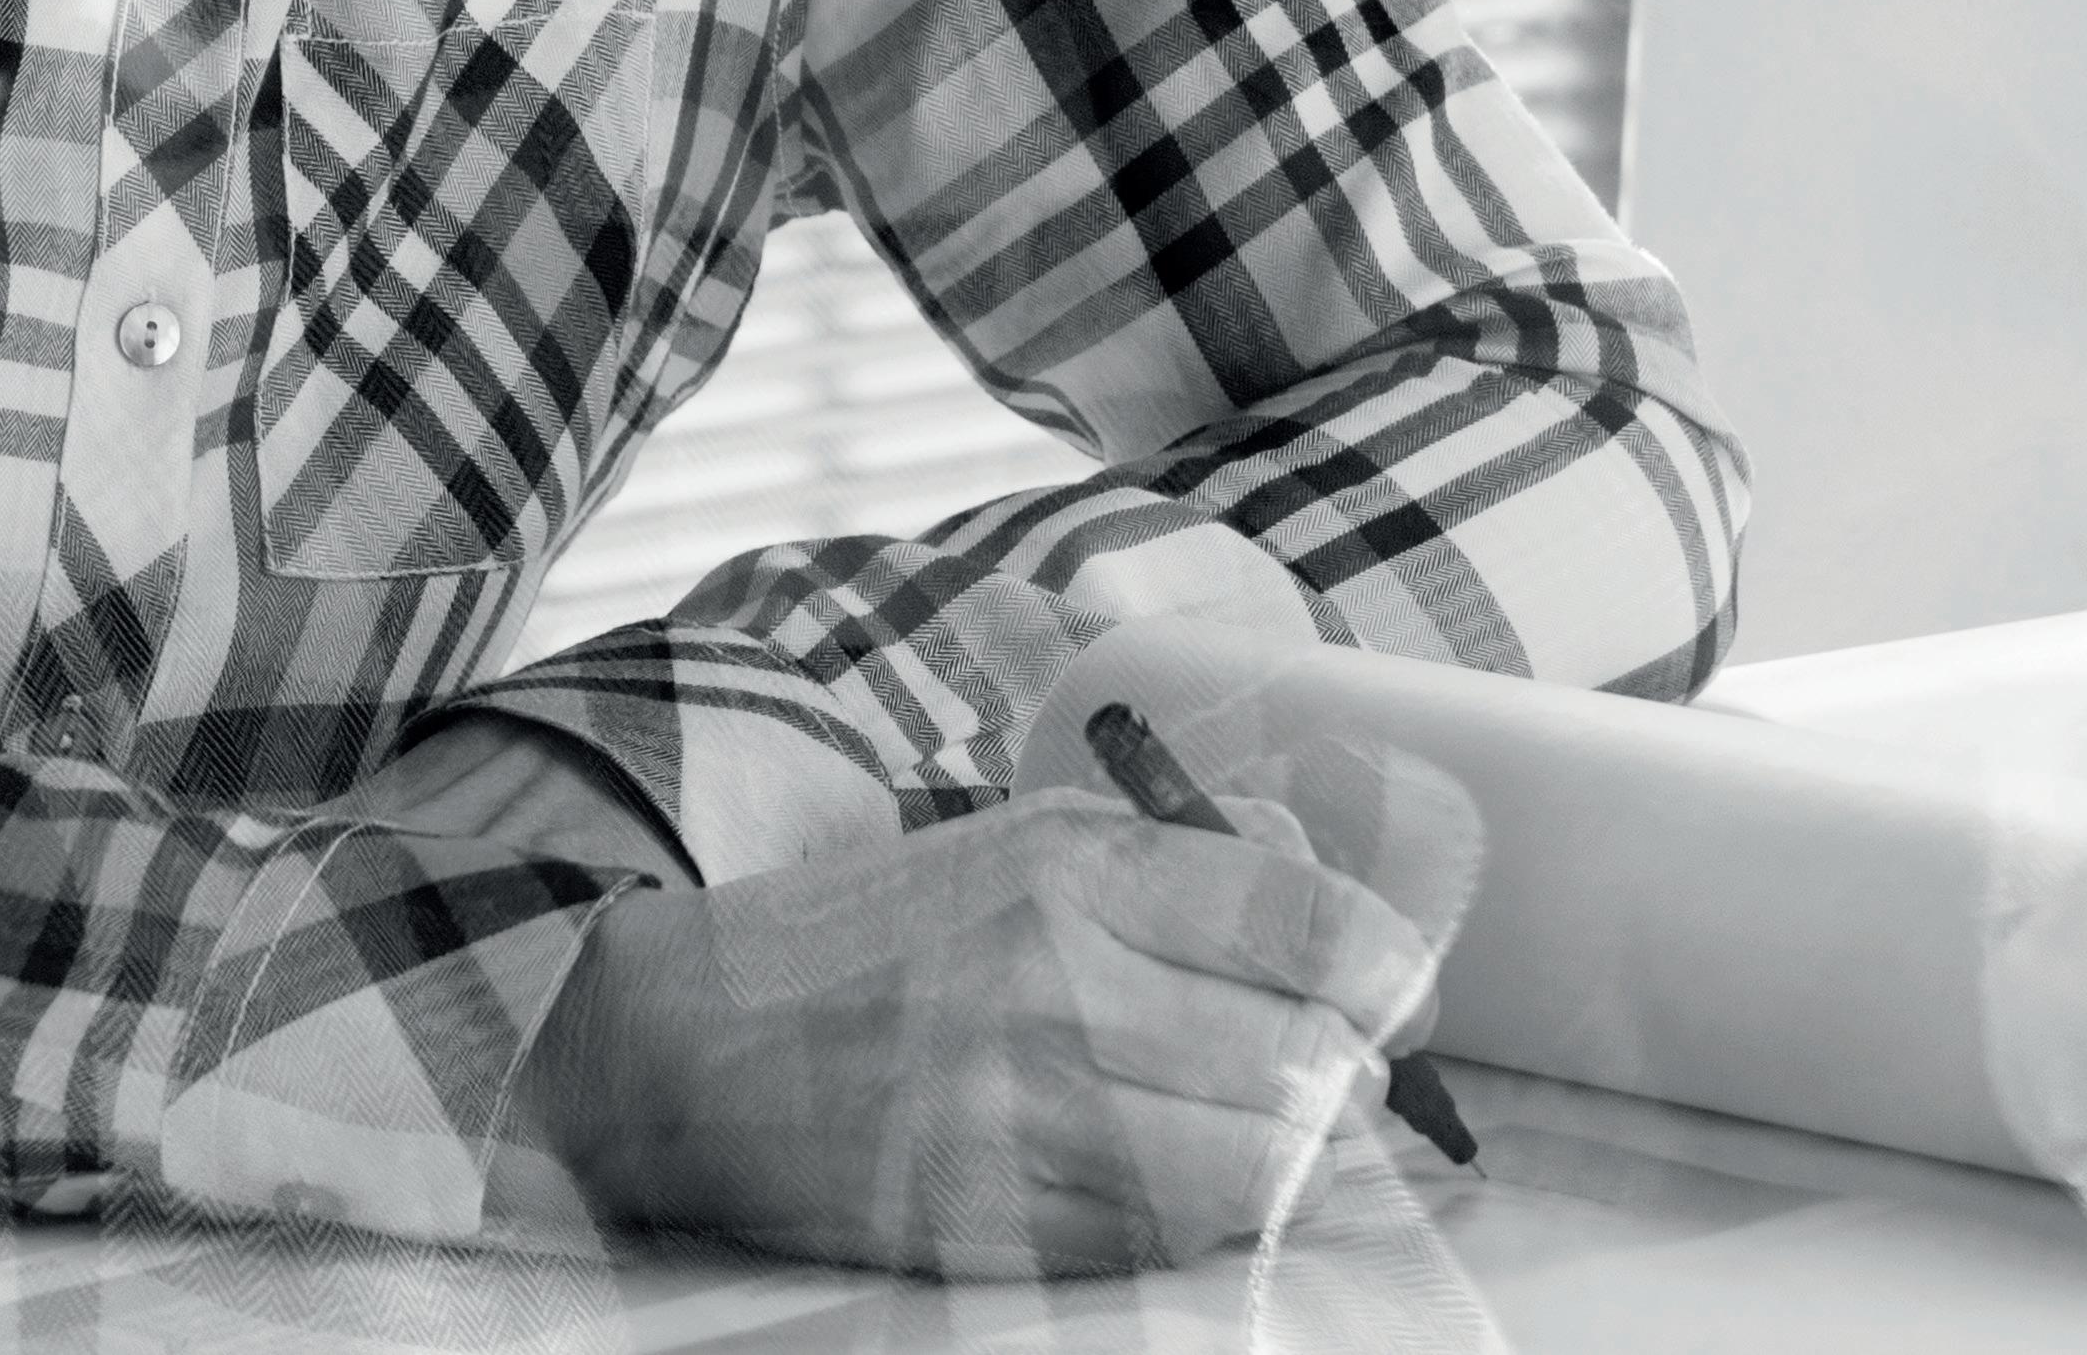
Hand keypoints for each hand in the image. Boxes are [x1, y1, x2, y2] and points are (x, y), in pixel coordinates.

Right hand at [508, 791, 1435, 1277]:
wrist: (691, 1037)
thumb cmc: (887, 933)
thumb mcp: (1035, 840)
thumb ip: (1195, 857)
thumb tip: (1347, 910)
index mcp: (1079, 868)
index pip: (1316, 929)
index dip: (1392, 979)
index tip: (1395, 999)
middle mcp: (1055, 984)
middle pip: (1304, 1072)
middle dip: (1340, 1088)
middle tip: (1324, 1080)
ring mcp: (1015, 1116)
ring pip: (1251, 1178)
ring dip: (1283, 1168)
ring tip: (1258, 1139)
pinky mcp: (982, 1224)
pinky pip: (1160, 1247)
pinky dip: (1196, 1224)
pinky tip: (1168, 1181)